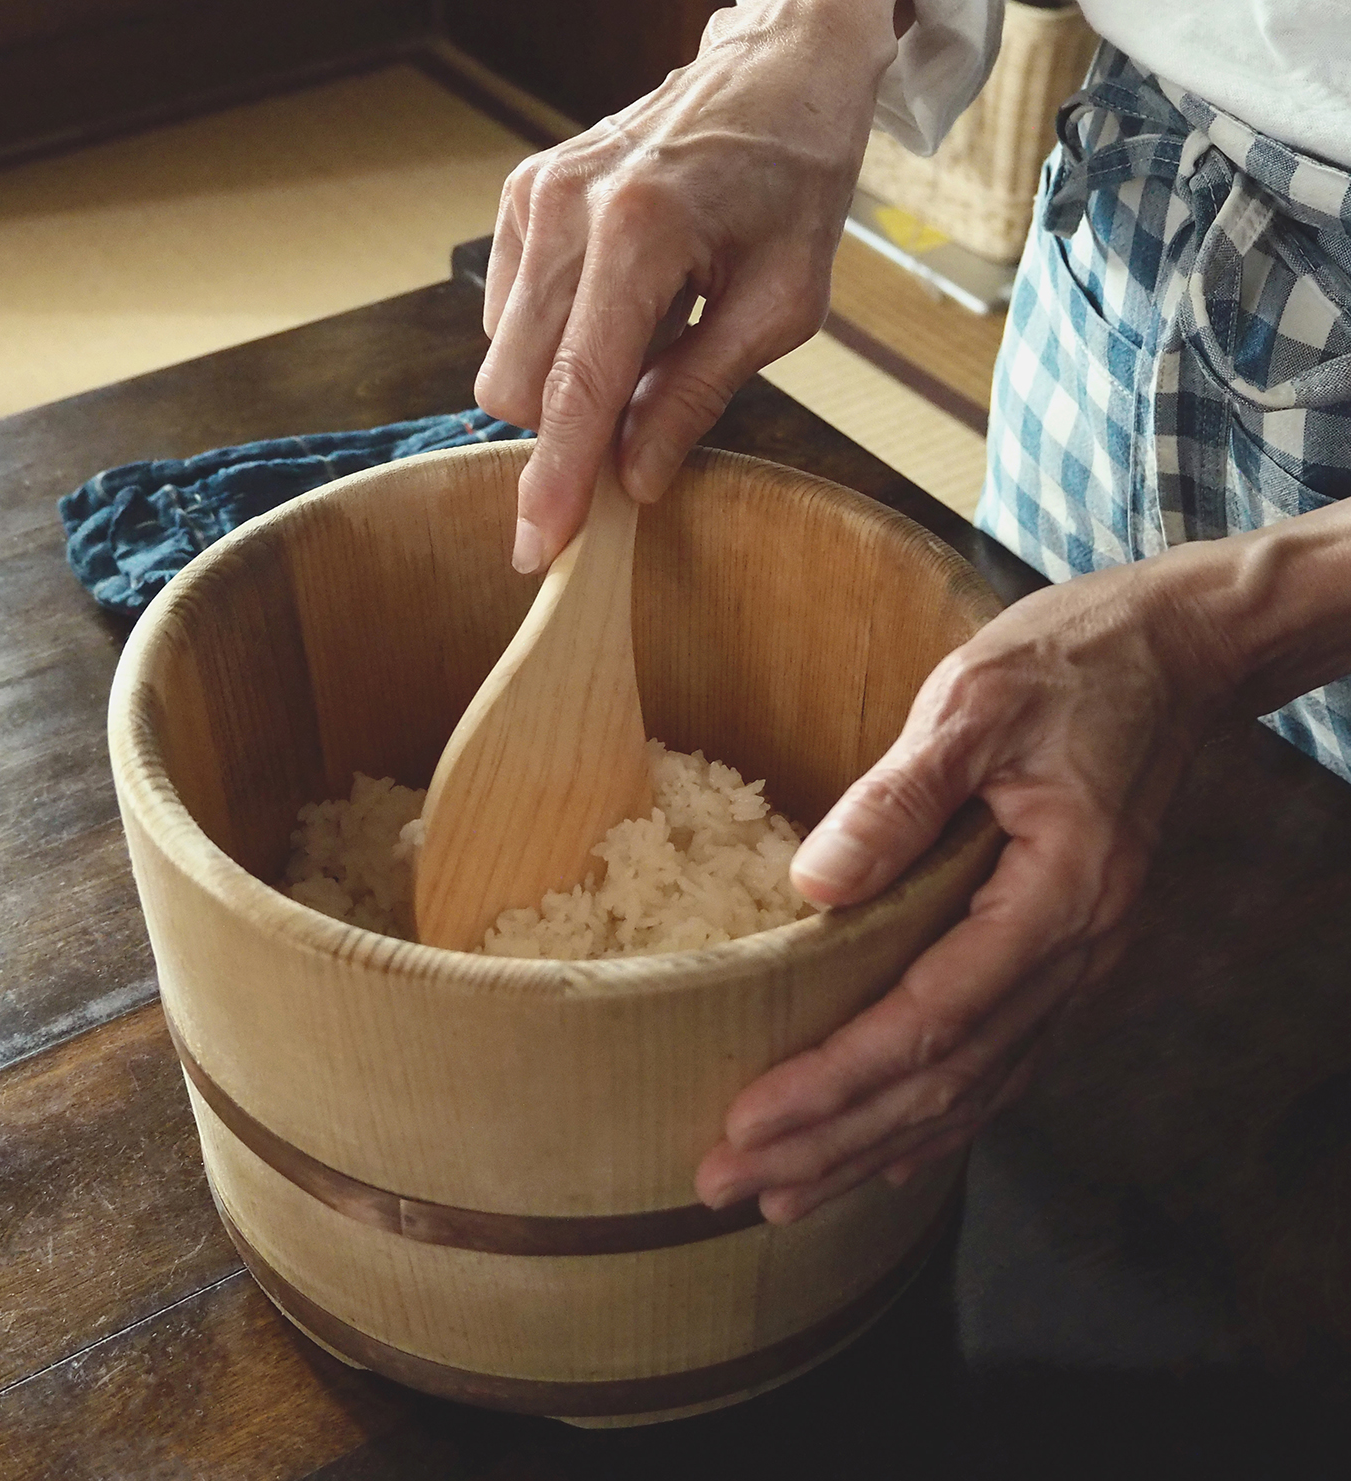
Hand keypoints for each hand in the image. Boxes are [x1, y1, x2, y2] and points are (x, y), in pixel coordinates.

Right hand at [474, 0, 904, 572]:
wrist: (772, 70)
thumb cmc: (792, 180)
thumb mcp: (780, 305)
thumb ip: (697, 395)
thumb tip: (636, 480)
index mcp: (640, 233)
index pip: (577, 388)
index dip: (557, 480)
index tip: (537, 549)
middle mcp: (567, 210)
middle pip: (513, 385)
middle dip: (559, 434)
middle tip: (631, 427)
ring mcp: (534, 197)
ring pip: (502, 355)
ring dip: (562, 381)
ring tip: (644, 334)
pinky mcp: (520, 195)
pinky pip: (506, 314)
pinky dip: (554, 337)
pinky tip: (618, 304)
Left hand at [695, 552, 1244, 1222]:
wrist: (1169, 653)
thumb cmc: (1069, 664)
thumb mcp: (974, 703)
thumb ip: (899, 798)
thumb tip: (814, 886)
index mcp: (1058, 896)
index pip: (930, 1020)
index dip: (836, 1080)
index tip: (749, 1120)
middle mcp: (1077, 952)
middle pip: (946, 1081)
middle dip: (834, 1141)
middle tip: (733, 1183)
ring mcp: (1079, 961)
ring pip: (973, 1088)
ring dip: (876, 1147)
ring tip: (789, 1193)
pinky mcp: (1064, 952)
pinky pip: (1002, 1058)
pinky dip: (941, 1116)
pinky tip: (891, 1151)